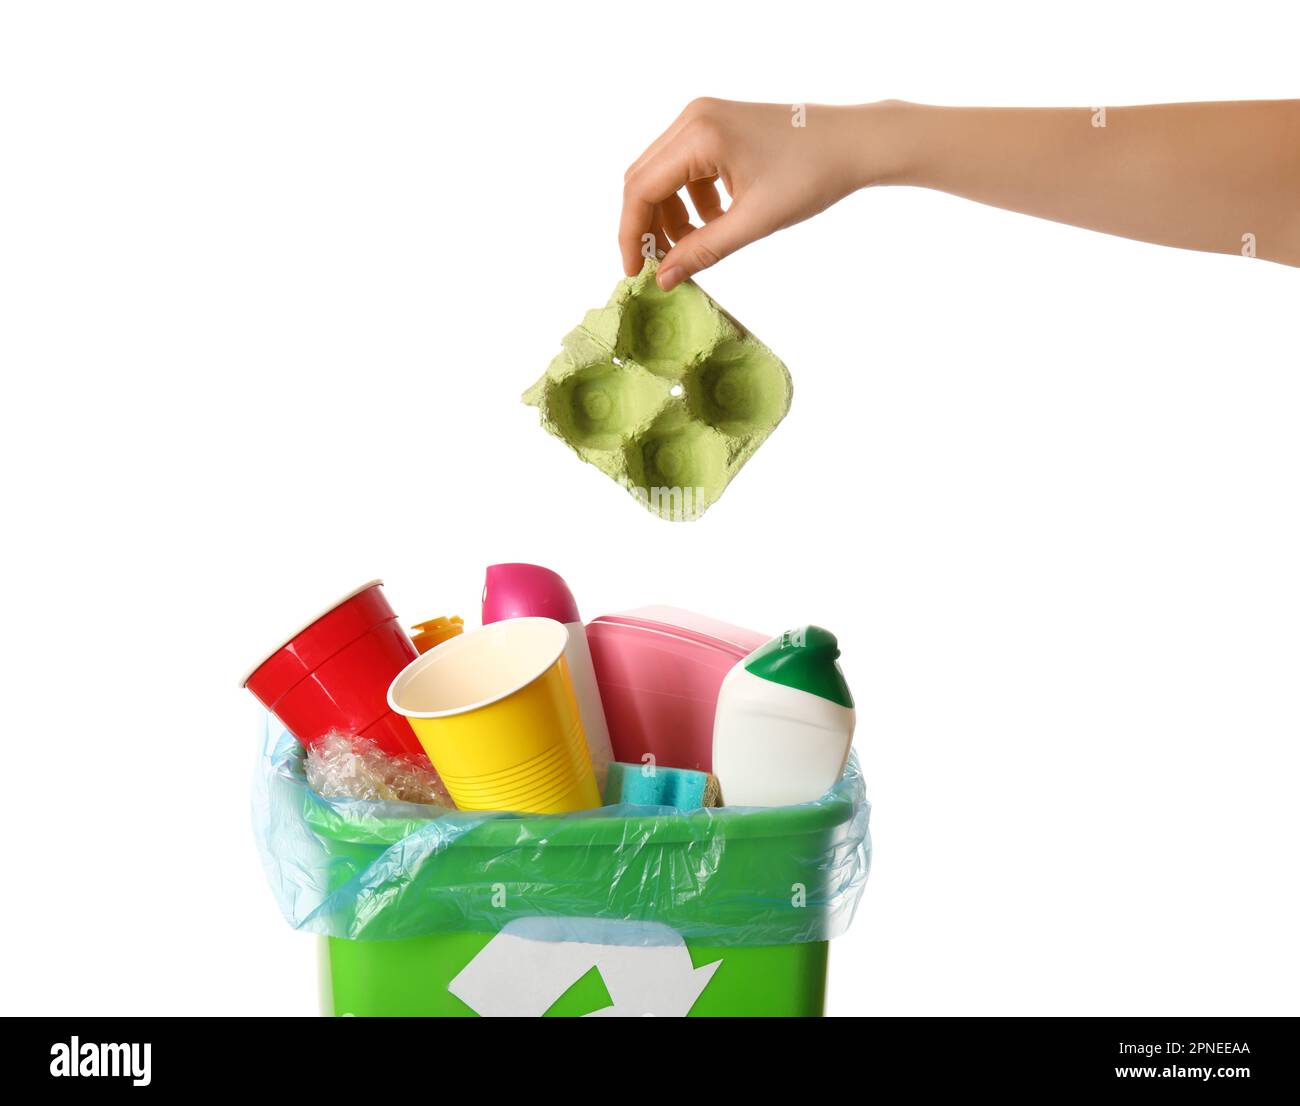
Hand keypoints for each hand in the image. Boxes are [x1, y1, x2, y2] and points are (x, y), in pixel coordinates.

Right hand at [620, 98, 899, 289]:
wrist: (854, 142)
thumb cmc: (813, 175)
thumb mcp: (755, 221)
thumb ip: (703, 250)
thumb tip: (663, 279)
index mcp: (700, 134)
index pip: (641, 188)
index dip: (632, 234)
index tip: (636, 272)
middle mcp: (693, 118)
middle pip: (643, 179)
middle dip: (646, 225)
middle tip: (657, 266)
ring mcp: (703, 118)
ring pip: (661, 175)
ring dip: (669, 215)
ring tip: (692, 248)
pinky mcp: (715, 126)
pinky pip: (684, 168)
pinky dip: (689, 201)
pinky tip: (714, 222)